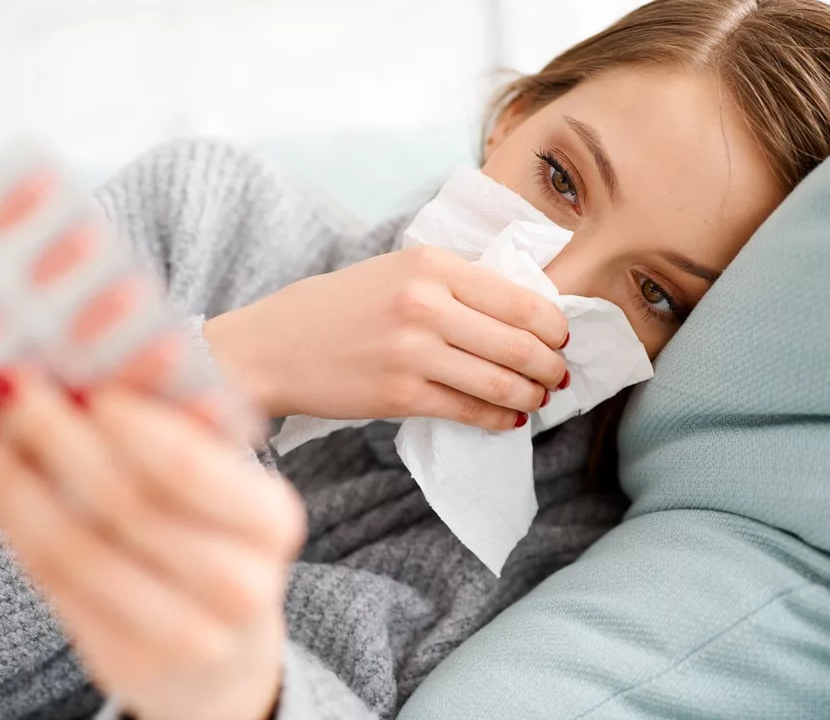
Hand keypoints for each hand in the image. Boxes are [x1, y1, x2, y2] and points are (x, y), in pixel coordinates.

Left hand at [0, 368, 304, 719]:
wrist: (222, 654)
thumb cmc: (211, 543)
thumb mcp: (215, 485)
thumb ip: (171, 424)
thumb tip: (106, 356)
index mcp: (270, 520)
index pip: (190, 468)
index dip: (132, 422)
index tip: (82, 379)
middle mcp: (237, 585)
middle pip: (125, 504)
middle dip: (56, 435)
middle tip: (8, 383)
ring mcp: (183, 634)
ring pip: (76, 547)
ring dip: (16, 479)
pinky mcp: (124, 662)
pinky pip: (53, 583)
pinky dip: (12, 521)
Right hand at [205, 245, 569, 431]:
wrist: (269, 347)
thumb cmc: (330, 309)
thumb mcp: (392, 272)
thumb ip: (450, 284)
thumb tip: (517, 313)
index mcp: (429, 265)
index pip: (520, 298)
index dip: (553, 325)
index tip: (560, 337)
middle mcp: (426, 305)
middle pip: (519, 343)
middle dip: (550, 365)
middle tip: (557, 375)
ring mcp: (414, 352)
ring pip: (502, 382)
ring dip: (532, 395)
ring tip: (538, 399)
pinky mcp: (401, 395)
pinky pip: (470, 411)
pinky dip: (498, 418)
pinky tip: (506, 420)